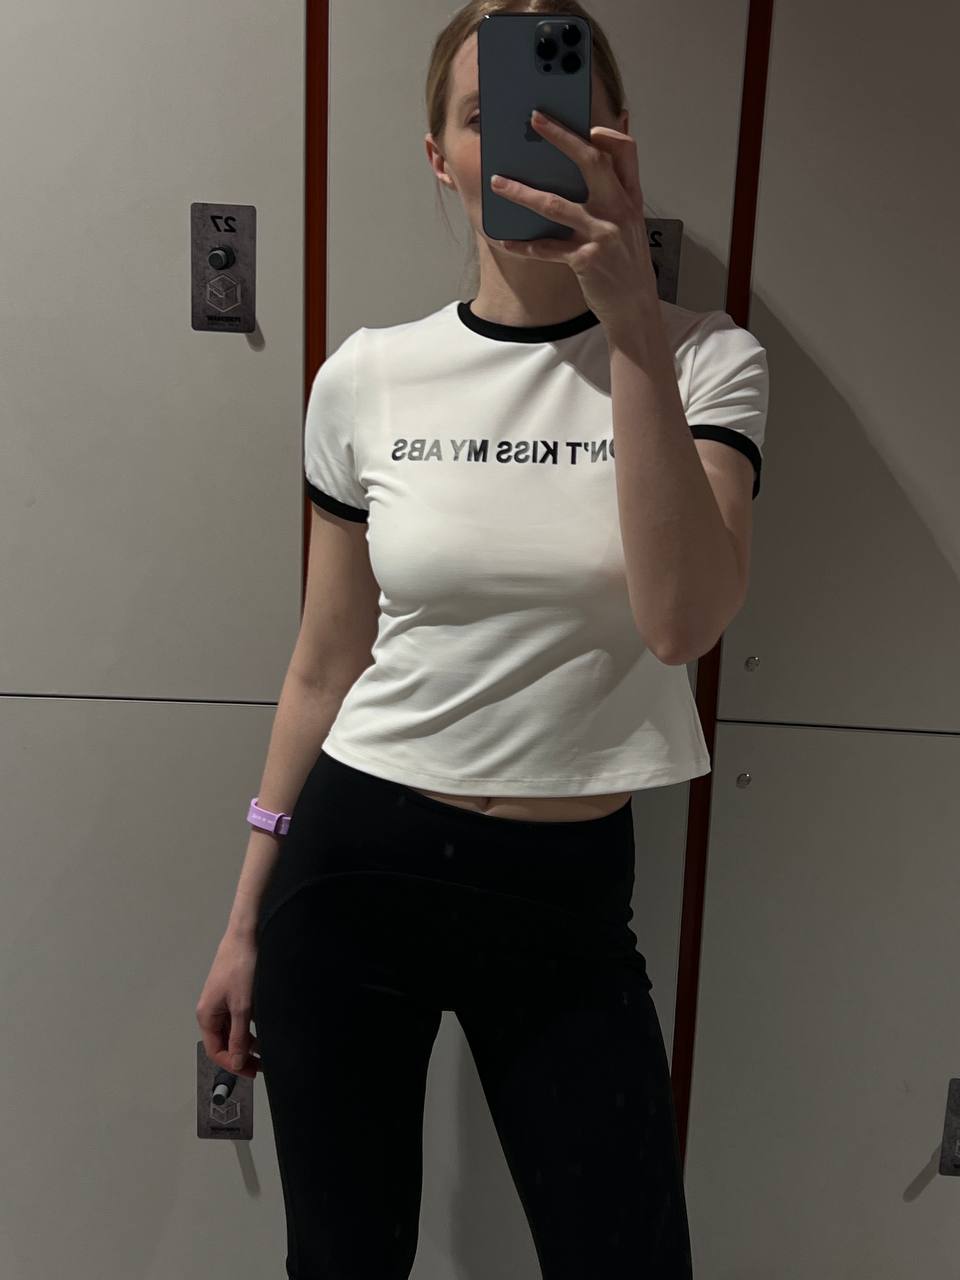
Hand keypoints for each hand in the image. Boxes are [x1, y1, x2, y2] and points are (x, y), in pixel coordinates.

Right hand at [196, 932, 260, 1079]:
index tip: (253, 1071)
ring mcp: (222, 1001)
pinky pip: (239, 1018)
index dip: (233, 1065)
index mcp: (206, 1015)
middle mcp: (211, 1010)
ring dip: (248, 1042)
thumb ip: (239, 1036)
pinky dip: (250, 1027)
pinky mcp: (233, 993)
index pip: (216, 1051)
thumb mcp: (242, 1006)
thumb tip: (237, 1062)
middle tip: (262, 1065)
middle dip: (242, 1056)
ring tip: (267, 1051)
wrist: (247, 934)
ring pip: (233, 1031)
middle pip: (224, 1042)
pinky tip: (265, 1030)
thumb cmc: (242, 966)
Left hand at [489, 109, 658, 334]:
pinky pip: (548, 249)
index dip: (608, 134)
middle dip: (561, 138)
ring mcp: (603, 234)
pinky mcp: (587, 260)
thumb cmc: (626, 262)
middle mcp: (619, 210)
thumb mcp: (629, 223)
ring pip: (556, 205)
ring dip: (522, 193)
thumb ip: (614, 194)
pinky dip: (526, 246)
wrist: (635, 305)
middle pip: (591, 162)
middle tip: (535, 120)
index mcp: (630, 197)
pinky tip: (507, 242)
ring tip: (498, 183)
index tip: (587, 124)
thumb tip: (591, 165)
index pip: (627, 152)